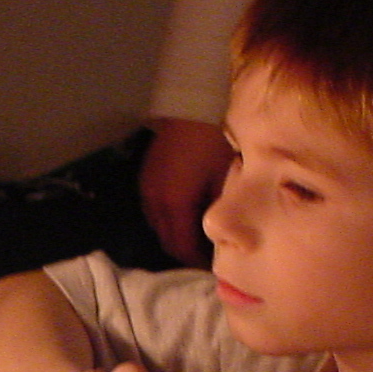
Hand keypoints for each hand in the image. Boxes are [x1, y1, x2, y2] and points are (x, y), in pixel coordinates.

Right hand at [142, 118, 234, 265]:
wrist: (191, 104)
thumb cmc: (213, 140)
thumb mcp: (225, 178)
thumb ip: (221, 212)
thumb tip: (225, 237)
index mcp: (174, 205)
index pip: (182, 248)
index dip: (197, 262)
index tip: (216, 267)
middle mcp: (154, 202)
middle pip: (167, 242)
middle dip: (186, 253)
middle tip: (209, 257)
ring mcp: (147, 189)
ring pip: (159, 227)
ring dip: (176, 236)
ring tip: (200, 238)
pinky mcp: (147, 178)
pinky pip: (156, 210)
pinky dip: (170, 220)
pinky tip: (188, 215)